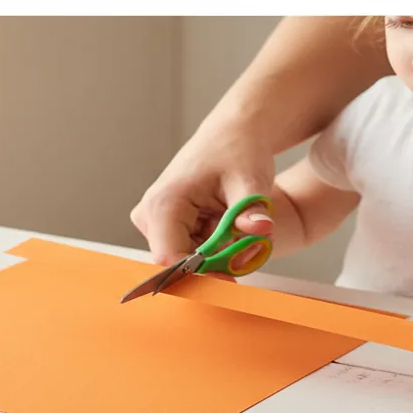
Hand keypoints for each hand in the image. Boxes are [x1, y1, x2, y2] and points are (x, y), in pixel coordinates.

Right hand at [131, 118, 276, 270]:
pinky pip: (190, 252)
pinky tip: (229, 229)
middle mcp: (151, 215)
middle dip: (215, 265)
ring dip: (217, 257)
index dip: (200, 275)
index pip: (170, 259)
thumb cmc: (238, 150)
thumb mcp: (250, 180)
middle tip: (248, 251)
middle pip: (179, 264)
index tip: (232, 278)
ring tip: (241, 232)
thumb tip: (261, 229)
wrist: (234, 134)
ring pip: (187, 261)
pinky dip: (214, 249)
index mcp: (164, 203)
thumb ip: (252, 209)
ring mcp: (156, 222)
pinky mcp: (166, 226)